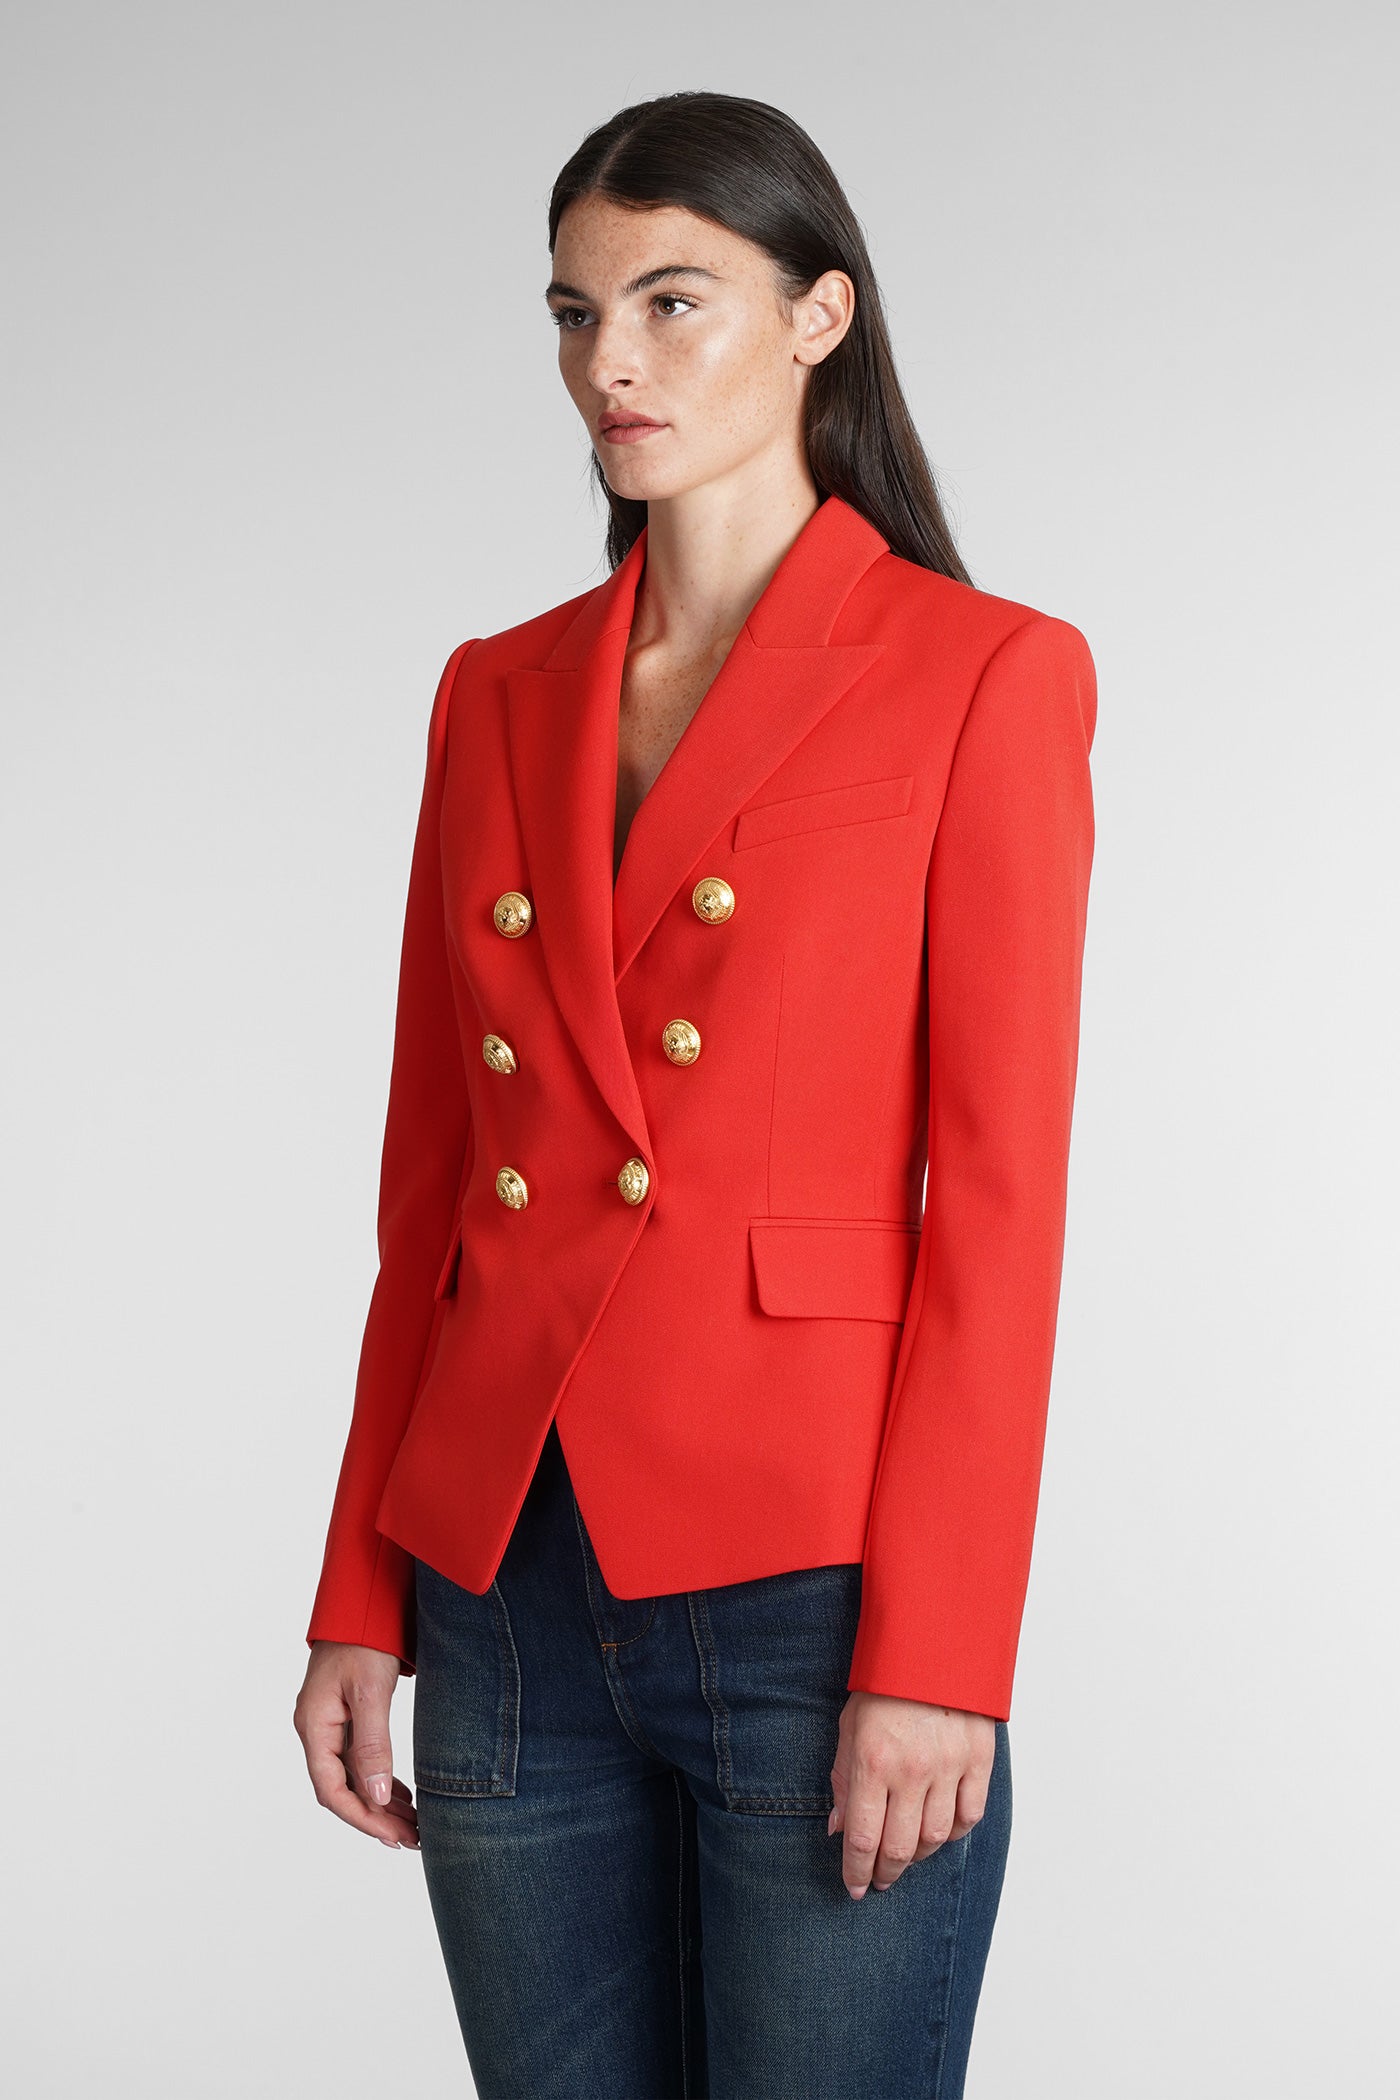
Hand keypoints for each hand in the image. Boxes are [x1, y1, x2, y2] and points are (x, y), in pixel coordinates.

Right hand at [293, 1641, 419, 1849]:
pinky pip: (357, 1759)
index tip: (395, 1837)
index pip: (332, 1790)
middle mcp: (316, 1729)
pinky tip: (399, 1794)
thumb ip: (372, 1744)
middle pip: (341, 1789)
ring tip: (412, 1825)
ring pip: (351, 1777)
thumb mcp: (371, 1692)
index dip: (363, 1819)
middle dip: (375, 1817)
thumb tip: (374, 1797)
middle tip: (413, 1838)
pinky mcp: (343, 1715)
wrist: (362, 1600)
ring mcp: (328, 1723)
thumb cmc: (363, 1638)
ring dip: (379, 1803)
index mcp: (314, 1726)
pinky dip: (378, 1779)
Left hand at [829, 1691, 994, 1897]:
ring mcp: (948, 1767)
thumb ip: (842, 1780)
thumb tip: (838, 1829)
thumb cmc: (885, 1685)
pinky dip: (955, 1832)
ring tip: (906, 1855)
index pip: (862, 1838)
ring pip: (936, 1838)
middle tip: (879, 1880)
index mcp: (872, 1762)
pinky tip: (940, 1831)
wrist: (932, 1644)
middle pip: (899, 1848)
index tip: (854, 1887)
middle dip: (885, 1873)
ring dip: (918, 1856)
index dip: (856, 1871)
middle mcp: (911, 1771)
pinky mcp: (978, 1760)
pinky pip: (969, 1815)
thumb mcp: (849, 1727)